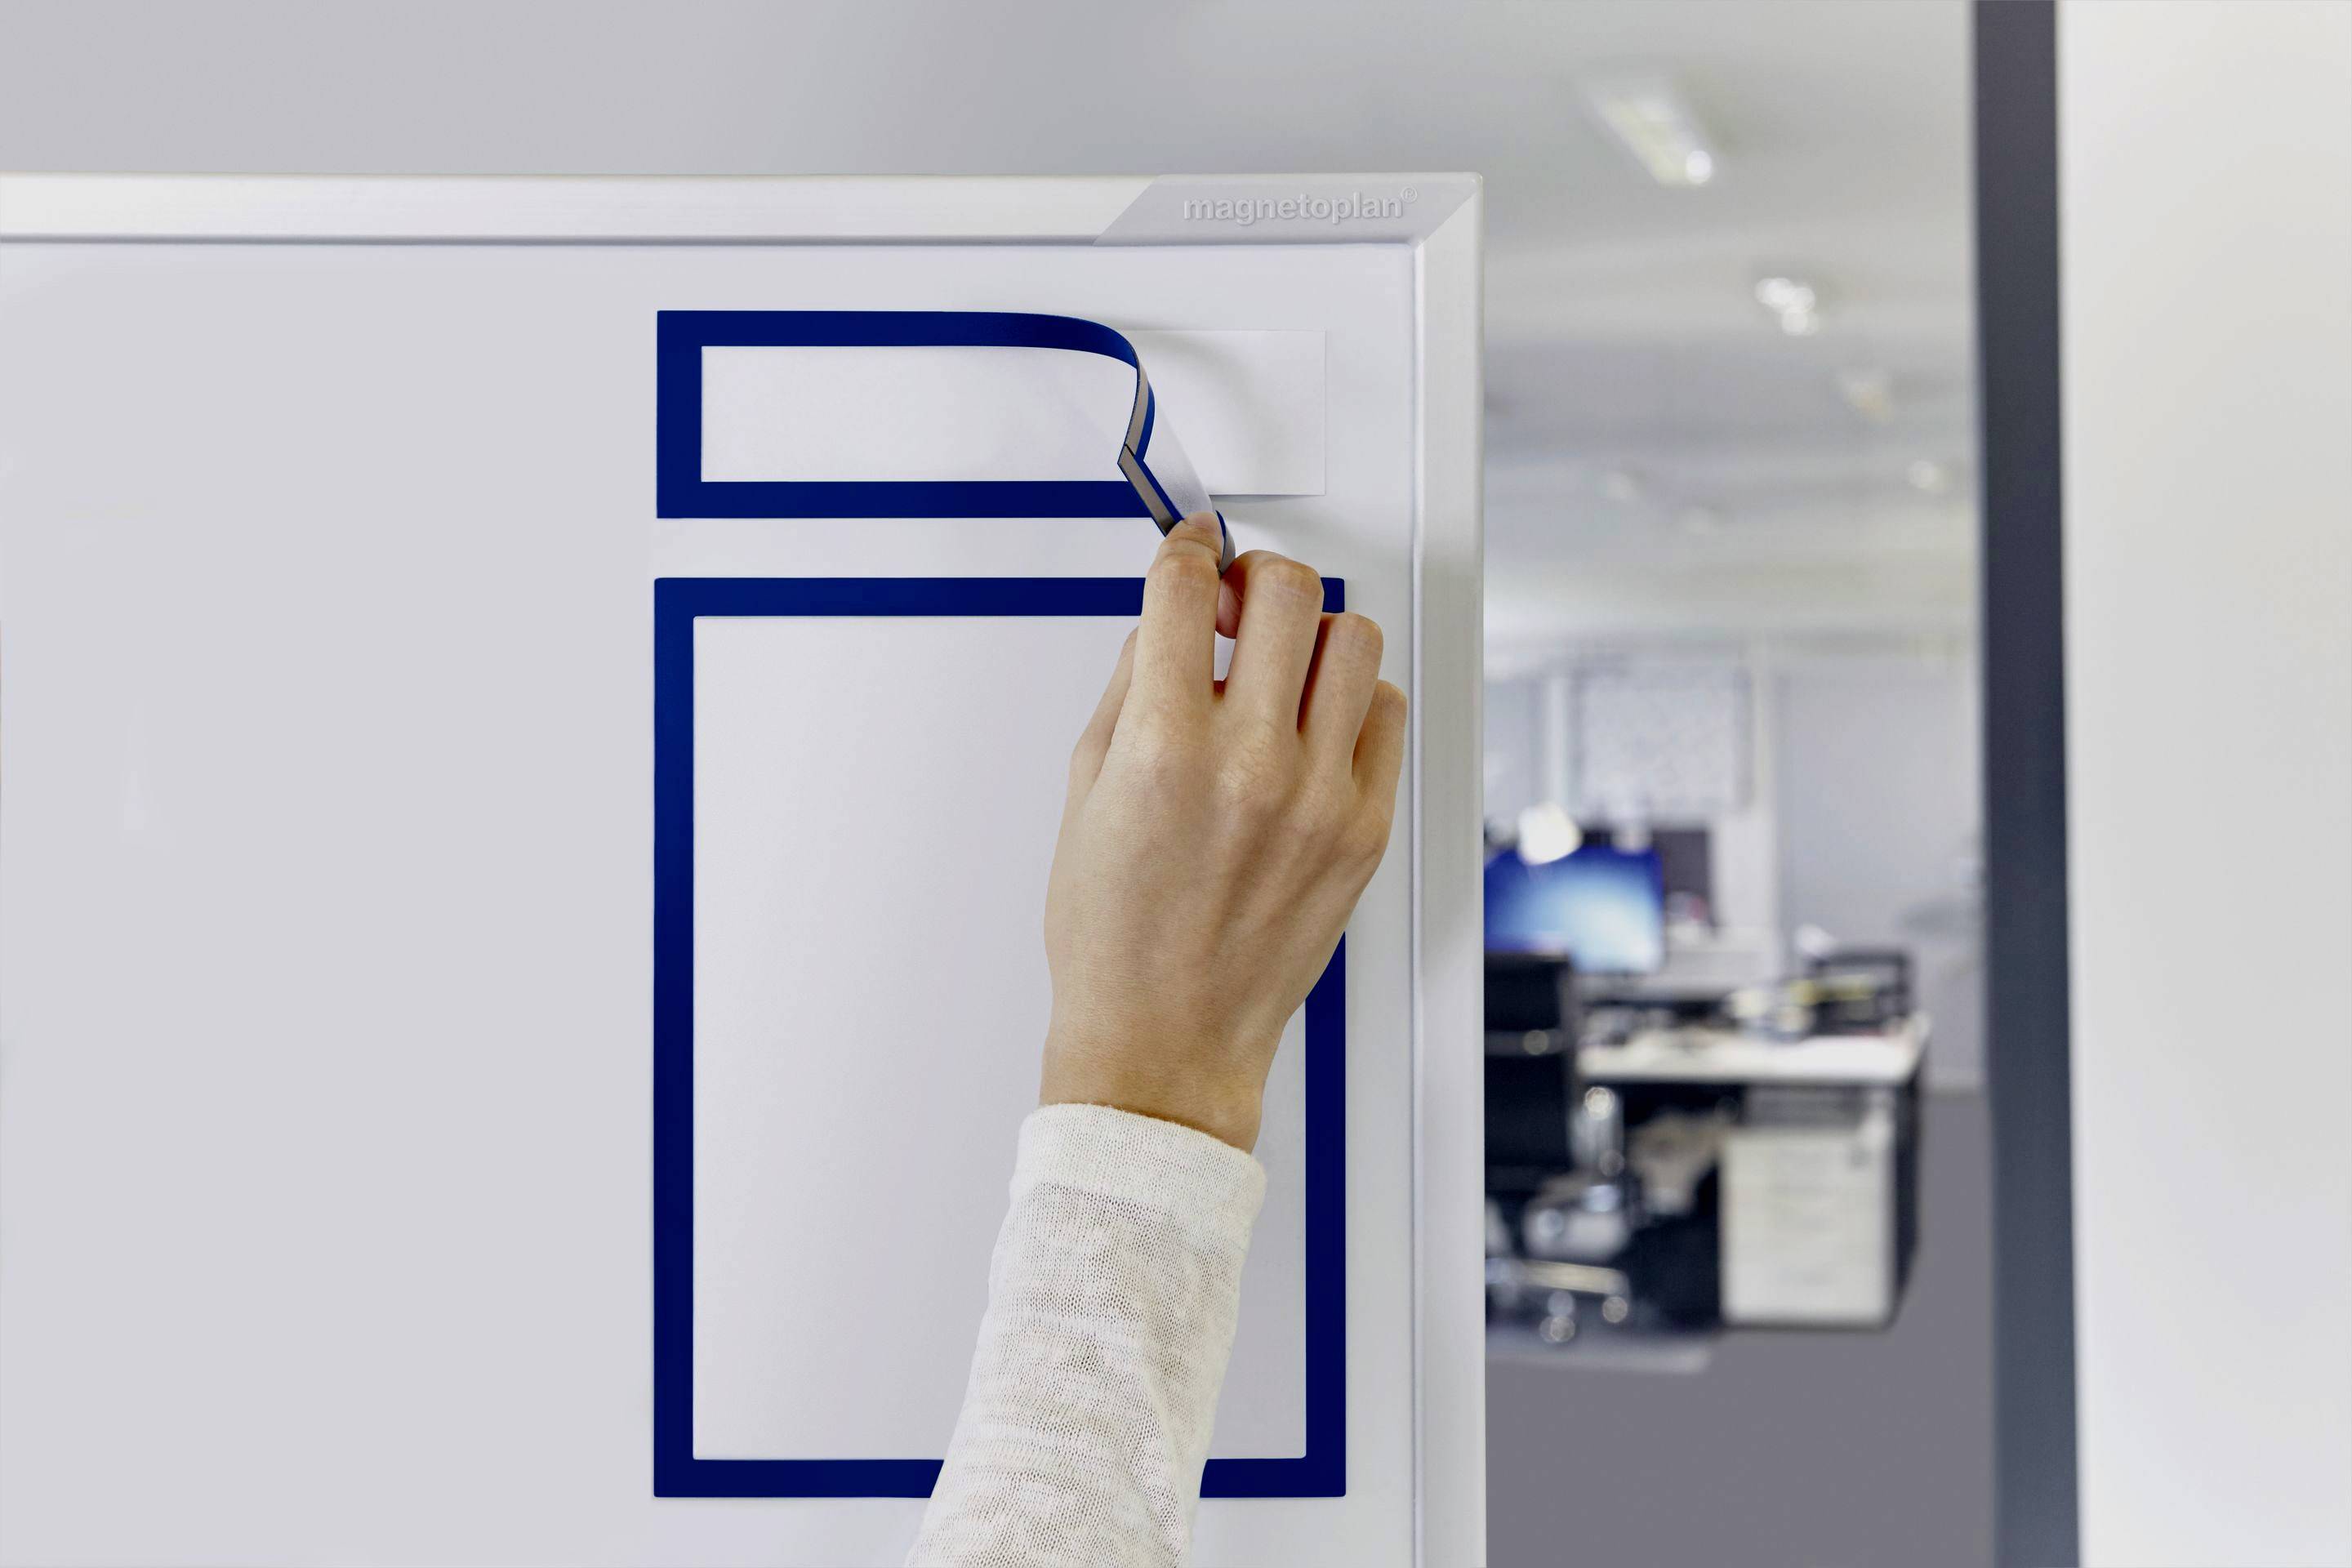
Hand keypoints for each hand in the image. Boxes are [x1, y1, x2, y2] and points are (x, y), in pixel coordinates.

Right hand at [1040, 515, 1406, 1150]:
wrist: (1164, 1038)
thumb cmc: (1114, 937)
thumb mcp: (1085, 792)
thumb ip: (1131, 689)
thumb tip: (1171, 621)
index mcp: (1165, 746)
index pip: (1186, 589)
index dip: (1186, 550)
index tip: (1191, 551)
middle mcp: (1251, 762)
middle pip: (1287, 593)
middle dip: (1255, 578)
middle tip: (1238, 603)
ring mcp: (1319, 796)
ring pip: (1354, 641)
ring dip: (1312, 636)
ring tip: (1282, 668)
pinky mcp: (1364, 830)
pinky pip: (1387, 716)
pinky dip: (1354, 702)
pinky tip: (1316, 727)